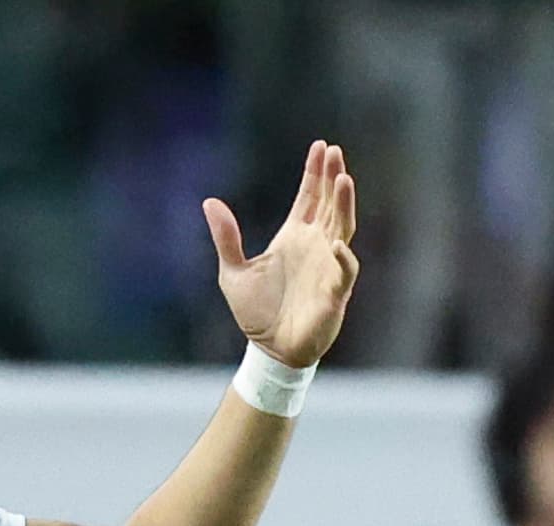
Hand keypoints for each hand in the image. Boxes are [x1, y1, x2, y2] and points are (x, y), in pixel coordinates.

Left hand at [204, 140, 360, 369]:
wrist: (269, 350)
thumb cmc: (256, 313)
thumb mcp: (232, 272)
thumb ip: (226, 237)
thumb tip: (209, 202)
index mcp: (294, 237)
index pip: (309, 197)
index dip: (315, 173)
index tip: (321, 146)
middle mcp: (315, 246)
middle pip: (328, 205)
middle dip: (332, 178)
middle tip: (335, 152)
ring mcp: (328, 267)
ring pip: (342, 229)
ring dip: (343, 206)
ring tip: (343, 181)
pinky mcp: (334, 293)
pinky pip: (344, 272)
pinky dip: (343, 259)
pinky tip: (338, 245)